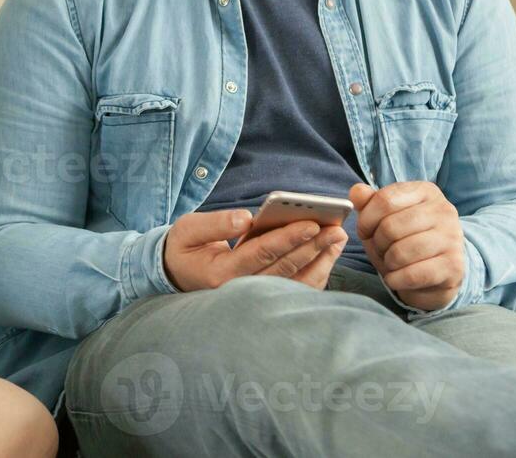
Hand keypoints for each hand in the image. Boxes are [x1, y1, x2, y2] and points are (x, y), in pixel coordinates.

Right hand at [163, 207, 346, 292]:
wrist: (177, 275)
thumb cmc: (185, 248)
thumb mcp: (188, 230)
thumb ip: (216, 224)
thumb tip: (246, 217)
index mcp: (220, 273)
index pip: (260, 254)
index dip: (287, 238)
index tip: (311, 223)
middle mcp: (240, 291)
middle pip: (284, 268)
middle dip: (312, 247)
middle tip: (336, 229)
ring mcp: (254, 299)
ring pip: (295, 282)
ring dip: (320, 261)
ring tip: (337, 239)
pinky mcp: (264, 298)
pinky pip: (295, 288)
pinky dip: (315, 273)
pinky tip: (328, 254)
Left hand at [350, 182, 465, 311]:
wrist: (436, 273)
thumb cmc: (405, 239)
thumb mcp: (383, 217)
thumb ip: (369, 202)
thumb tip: (357, 192)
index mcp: (426, 191)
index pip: (385, 200)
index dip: (366, 219)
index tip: (364, 231)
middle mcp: (443, 211)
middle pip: (391, 226)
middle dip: (377, 243)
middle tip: (380, 250)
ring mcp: (452, 238)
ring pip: (400, 252)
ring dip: (387, 262)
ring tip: (391, 263)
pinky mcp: (455, 266)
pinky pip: (413, 275)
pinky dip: (396, 279)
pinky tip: (398, 278)